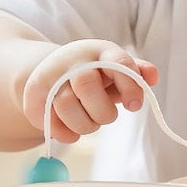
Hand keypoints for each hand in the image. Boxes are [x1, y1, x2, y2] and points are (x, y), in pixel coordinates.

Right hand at [21, 40, 159, 143]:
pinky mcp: (34, 94)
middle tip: (107, 116)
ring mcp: (51, 75)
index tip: (135, 106)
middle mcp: (74, 60)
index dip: (130, 86)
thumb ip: (136, 73)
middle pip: (86, 85)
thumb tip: (152, 77)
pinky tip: (73, 131)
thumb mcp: (117, 69)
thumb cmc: (96, 72)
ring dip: (85, 125)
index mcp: (101, 52)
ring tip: (90, 123)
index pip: (119, 63)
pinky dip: (65, 134)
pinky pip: (49, 123)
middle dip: (102, 111)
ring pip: (67, 106)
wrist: (54, 68)